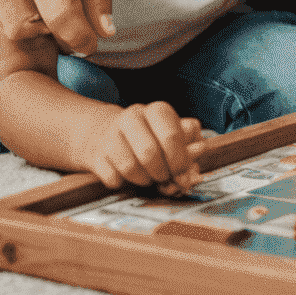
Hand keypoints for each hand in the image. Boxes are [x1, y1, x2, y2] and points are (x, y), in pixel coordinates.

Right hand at [89, 103, 205, 192]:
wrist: (105, 134)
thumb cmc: (148, 137)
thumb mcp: (171, 135)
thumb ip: (189, 144)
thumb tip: (200, 150)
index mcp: (157, 111)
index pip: (172, 136)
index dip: (179, 159)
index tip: (180, 171)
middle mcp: (133, 117)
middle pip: (150, 154)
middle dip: (160, 173)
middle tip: (164, 178)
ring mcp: (111, 135)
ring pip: (130, 168)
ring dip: (143, 179)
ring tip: (147, 176)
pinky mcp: (96, 155)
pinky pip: (113, 178)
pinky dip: (124, 183)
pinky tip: (127, 176)